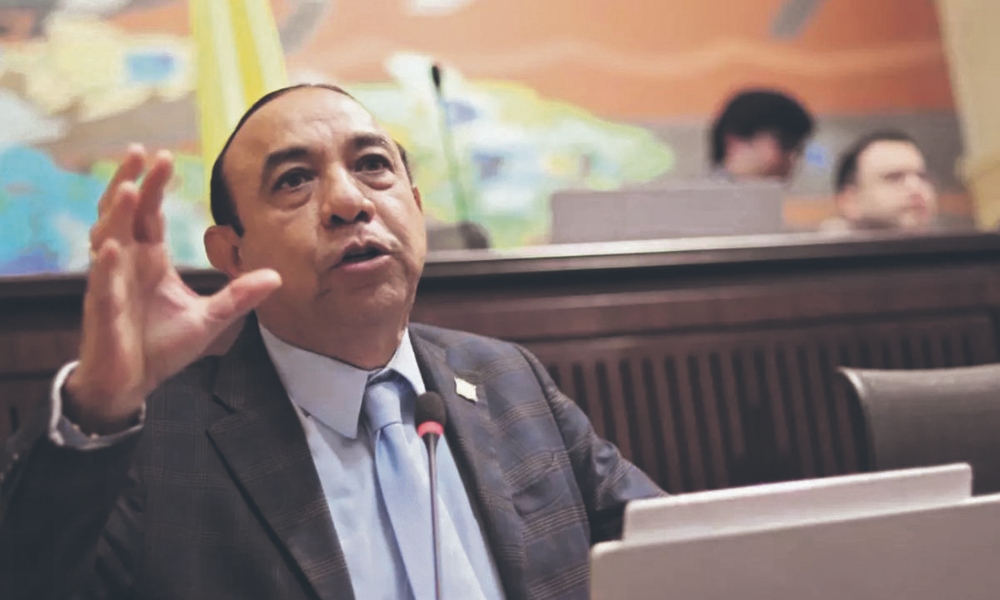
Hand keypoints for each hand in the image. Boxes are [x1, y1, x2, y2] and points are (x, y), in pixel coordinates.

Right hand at [64, 145, 281, 433]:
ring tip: (130, 188)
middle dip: (133, 181)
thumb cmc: (161, 347)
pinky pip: (101, 282)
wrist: (133, 383)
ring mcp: (110, 283)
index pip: (149, 213)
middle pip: (125, 212)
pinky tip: (111, 246)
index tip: (165, 156)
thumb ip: (239, 296)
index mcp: (149, 259)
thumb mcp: (210, 318)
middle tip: (145, 152)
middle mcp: (125, 263)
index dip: (154, 185)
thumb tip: (277, 277)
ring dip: (116, 213)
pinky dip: (105, 264)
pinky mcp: (102, 309)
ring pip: (106, 237)